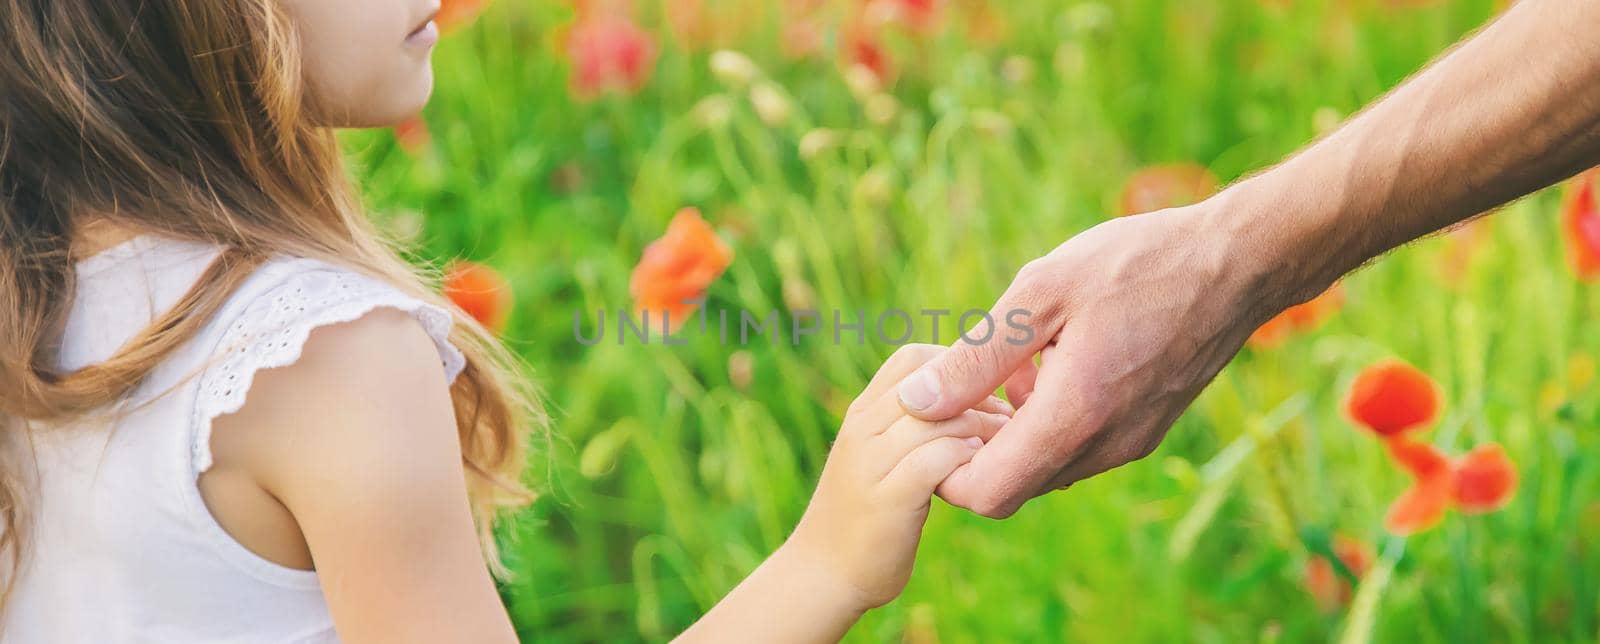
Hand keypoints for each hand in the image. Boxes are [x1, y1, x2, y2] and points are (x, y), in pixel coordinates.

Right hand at [784, 344, 1011, 609]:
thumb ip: (907, 428)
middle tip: (1009, 421)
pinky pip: (937, 459)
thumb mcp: (878, 458)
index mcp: (861, 413)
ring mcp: (871, 463)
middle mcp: (862, 429)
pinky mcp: (888, 498)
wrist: (822, 574)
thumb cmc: (865, 515)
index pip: (911, 357)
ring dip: (983, 429)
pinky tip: (979, 473)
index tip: (986, 396)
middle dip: (982, 396)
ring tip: (1002, 448)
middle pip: (932, 383)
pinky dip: (966, 459)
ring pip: (940, 419)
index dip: (957, 366)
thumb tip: (966, 404)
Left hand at [894, 204, 1300, 517]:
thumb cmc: (1138, 264)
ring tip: (1013, 361)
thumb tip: (916, 402)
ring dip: (1013, 431)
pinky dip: (1049, 421)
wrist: (1239, 263)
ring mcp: (1128, 443)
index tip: (935, 415)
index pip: (985, 495)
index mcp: (1074, 417)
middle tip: (967, 381)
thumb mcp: (1042, 292)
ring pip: (1044, 467)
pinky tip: (1050, 360)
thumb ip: (977, 356)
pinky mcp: (1144, 431)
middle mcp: (1104, 446)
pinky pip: (1077, 448)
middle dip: (976, 448)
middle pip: (1012, 487)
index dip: (944, 469)